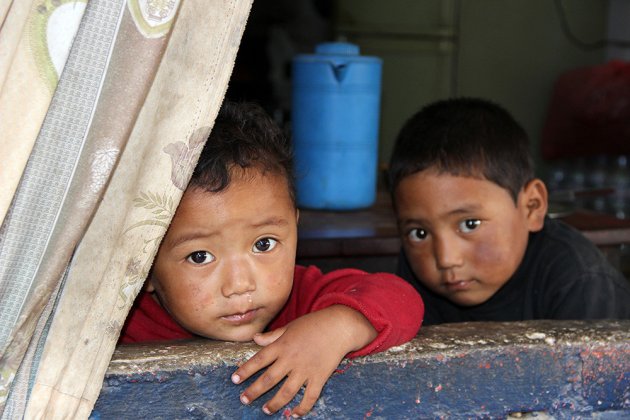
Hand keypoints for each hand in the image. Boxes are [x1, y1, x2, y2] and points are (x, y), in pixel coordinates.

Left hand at [231, 305, 375, 416]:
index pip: (259, 359)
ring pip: (286, 391)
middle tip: (244, 400)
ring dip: (274, 403)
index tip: (234, 380)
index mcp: (282, 345)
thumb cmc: (314, 324)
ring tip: (266, 410)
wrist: (339, 326)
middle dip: (254, 391)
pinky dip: (302, 408)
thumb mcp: (290, 326)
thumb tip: (255, 338)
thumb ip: (272, 335)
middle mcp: (291, 359)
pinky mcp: (319, 377)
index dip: (245, 370)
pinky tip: (294, 414)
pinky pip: (309, 397)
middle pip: (269, 378)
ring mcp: (305, 369)